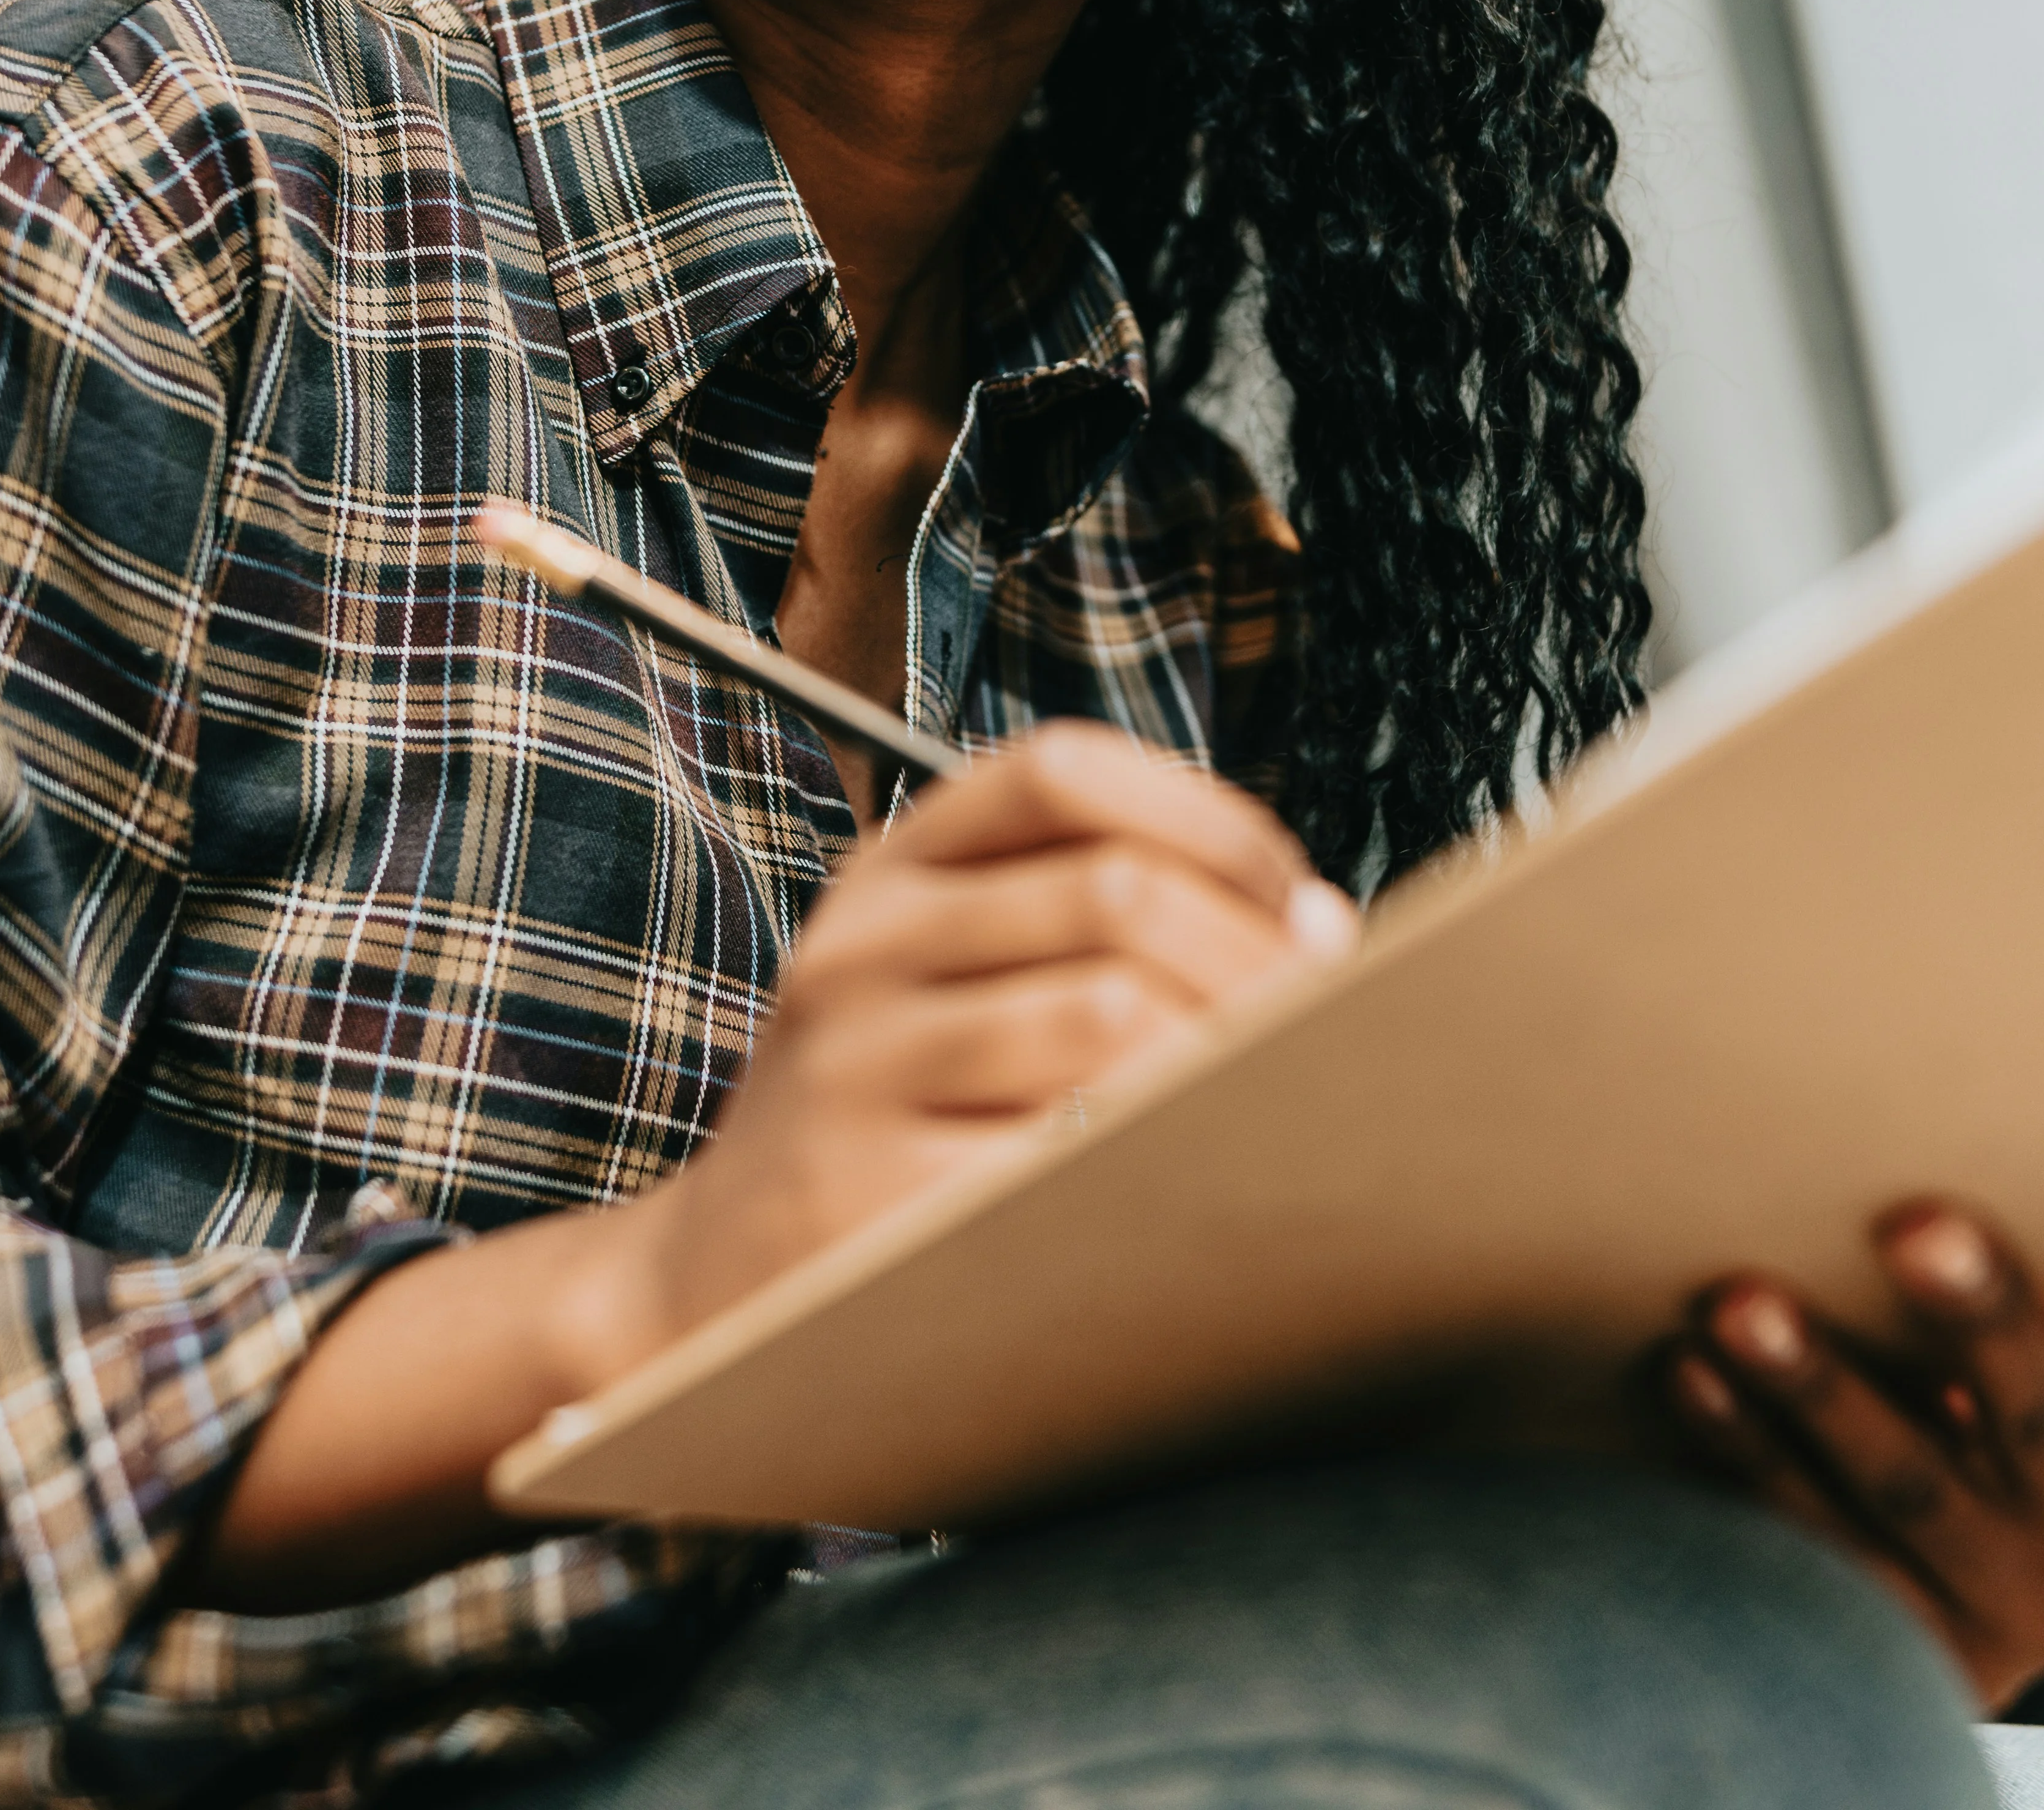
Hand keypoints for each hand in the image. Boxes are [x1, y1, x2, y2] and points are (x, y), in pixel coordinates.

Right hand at [599, 722, 1355, 1367]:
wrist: (717, 1273)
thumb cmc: (892, 1113)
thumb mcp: (945, 978)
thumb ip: (1096, 923)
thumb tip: (1324, 927)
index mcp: (889, 872)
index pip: (1063, 770)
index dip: (1207, 818)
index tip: (1292, 901)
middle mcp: (860, 949)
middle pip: (1117, 893)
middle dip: (1257, 958)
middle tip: (1325, 1027)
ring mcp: (856, 1068)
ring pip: (1111, 1017)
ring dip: (1227, 1061)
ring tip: (1272, 1103)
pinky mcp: (872, 1192)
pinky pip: (1067, 1154)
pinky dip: (1155, 1161)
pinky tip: (1188, 1179)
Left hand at [1657, 1174, 2043, 1706]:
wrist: (1873, 1655)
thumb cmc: (1925, 1435)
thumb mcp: (1987, 1370)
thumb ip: (1986, 1282)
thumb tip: (1864, 1096)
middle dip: (1983, 1316)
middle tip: (1914, 1223)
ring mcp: (2006, 1600)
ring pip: (1914, 1485)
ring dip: (1820, 1388)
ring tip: (1738, 1303)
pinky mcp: (1904, 1656)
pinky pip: (1816, 1541)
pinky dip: (1743, 1453)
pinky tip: (1688, 1378)